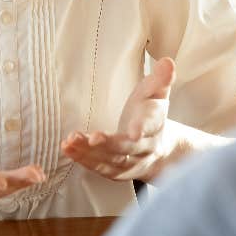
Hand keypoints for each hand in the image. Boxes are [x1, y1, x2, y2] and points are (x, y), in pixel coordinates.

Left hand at [61, 58, 175, 181]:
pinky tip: (68, 149)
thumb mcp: (158, 93)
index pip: (150, 126)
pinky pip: (100, 168)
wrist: (162, 148)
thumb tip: (167, 62)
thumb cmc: (151, 113)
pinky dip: (84, 160)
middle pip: (127, 148)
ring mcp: (132, 163)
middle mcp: (145, 148)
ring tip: (70, 141)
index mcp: (155, 124)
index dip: (142, 128)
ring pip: (112, 161)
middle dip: (109, 144)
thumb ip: (161, 79)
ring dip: (90, 153)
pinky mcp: (118, 173)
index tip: (134, 131)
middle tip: (92, 137)